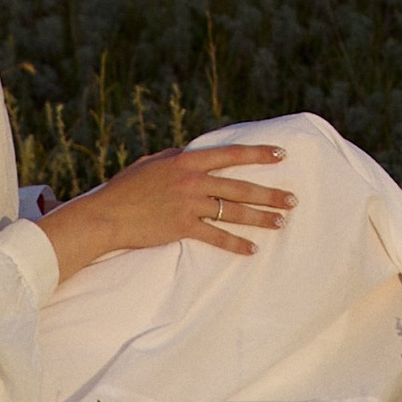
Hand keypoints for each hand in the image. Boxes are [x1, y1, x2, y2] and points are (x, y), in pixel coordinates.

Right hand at [38, 144, 292, 283]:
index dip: (258, 154)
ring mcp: (189, 205)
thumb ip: (177, 157)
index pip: (232, 155)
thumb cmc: (127, 186)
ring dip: (260, 218)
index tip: (281, 154)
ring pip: (233, 212)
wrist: (108, 214)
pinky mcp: (183, 228)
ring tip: (281, 222)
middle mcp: (193, 181)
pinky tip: (252, 249)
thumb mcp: (154, 162)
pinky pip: (216, 237)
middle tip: (293, 199)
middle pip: (240, 187)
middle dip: (270, 193)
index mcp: (188, 160)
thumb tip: (193, 152)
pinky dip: (235, 244)